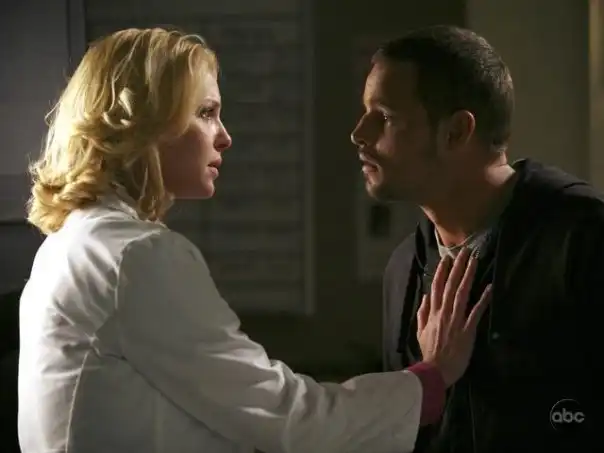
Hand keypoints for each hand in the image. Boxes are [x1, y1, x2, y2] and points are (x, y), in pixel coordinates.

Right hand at [416, 248, 490, 386]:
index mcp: (432, 312)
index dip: (442, 271)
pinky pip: (476, 311)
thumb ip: (422, 313)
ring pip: (462, 293)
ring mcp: (456, 320)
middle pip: (451, 285)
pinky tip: (489, 287)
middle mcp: (444, 312)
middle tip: (465, 251)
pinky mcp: (468, 330)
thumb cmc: (429, 353)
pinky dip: (482, 299)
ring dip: (469, 275)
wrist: (435, 371)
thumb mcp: (420, 331)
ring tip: (475, 261)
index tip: (447, 258)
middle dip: (458, 267)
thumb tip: (425, 296)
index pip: (436, 287)